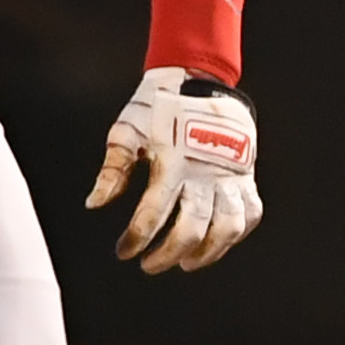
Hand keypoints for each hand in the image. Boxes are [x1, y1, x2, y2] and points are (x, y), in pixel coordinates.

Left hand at [86, 66, 260, 273]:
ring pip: (226, 228)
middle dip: (168, 254)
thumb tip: (95, 203)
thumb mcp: (127, 131)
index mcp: (173, 162)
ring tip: (186, 264)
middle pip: (191, 229)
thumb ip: (112, 169)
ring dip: (207, 253)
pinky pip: (250, 213)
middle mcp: (204, 173)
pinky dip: (235, 234)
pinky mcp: (245, 176)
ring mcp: (229, 176)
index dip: (137, 238)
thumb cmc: (158, 108)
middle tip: (149, 265)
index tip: (123, 252)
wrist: (199, 79)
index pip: (154, 212)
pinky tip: (215, 244)